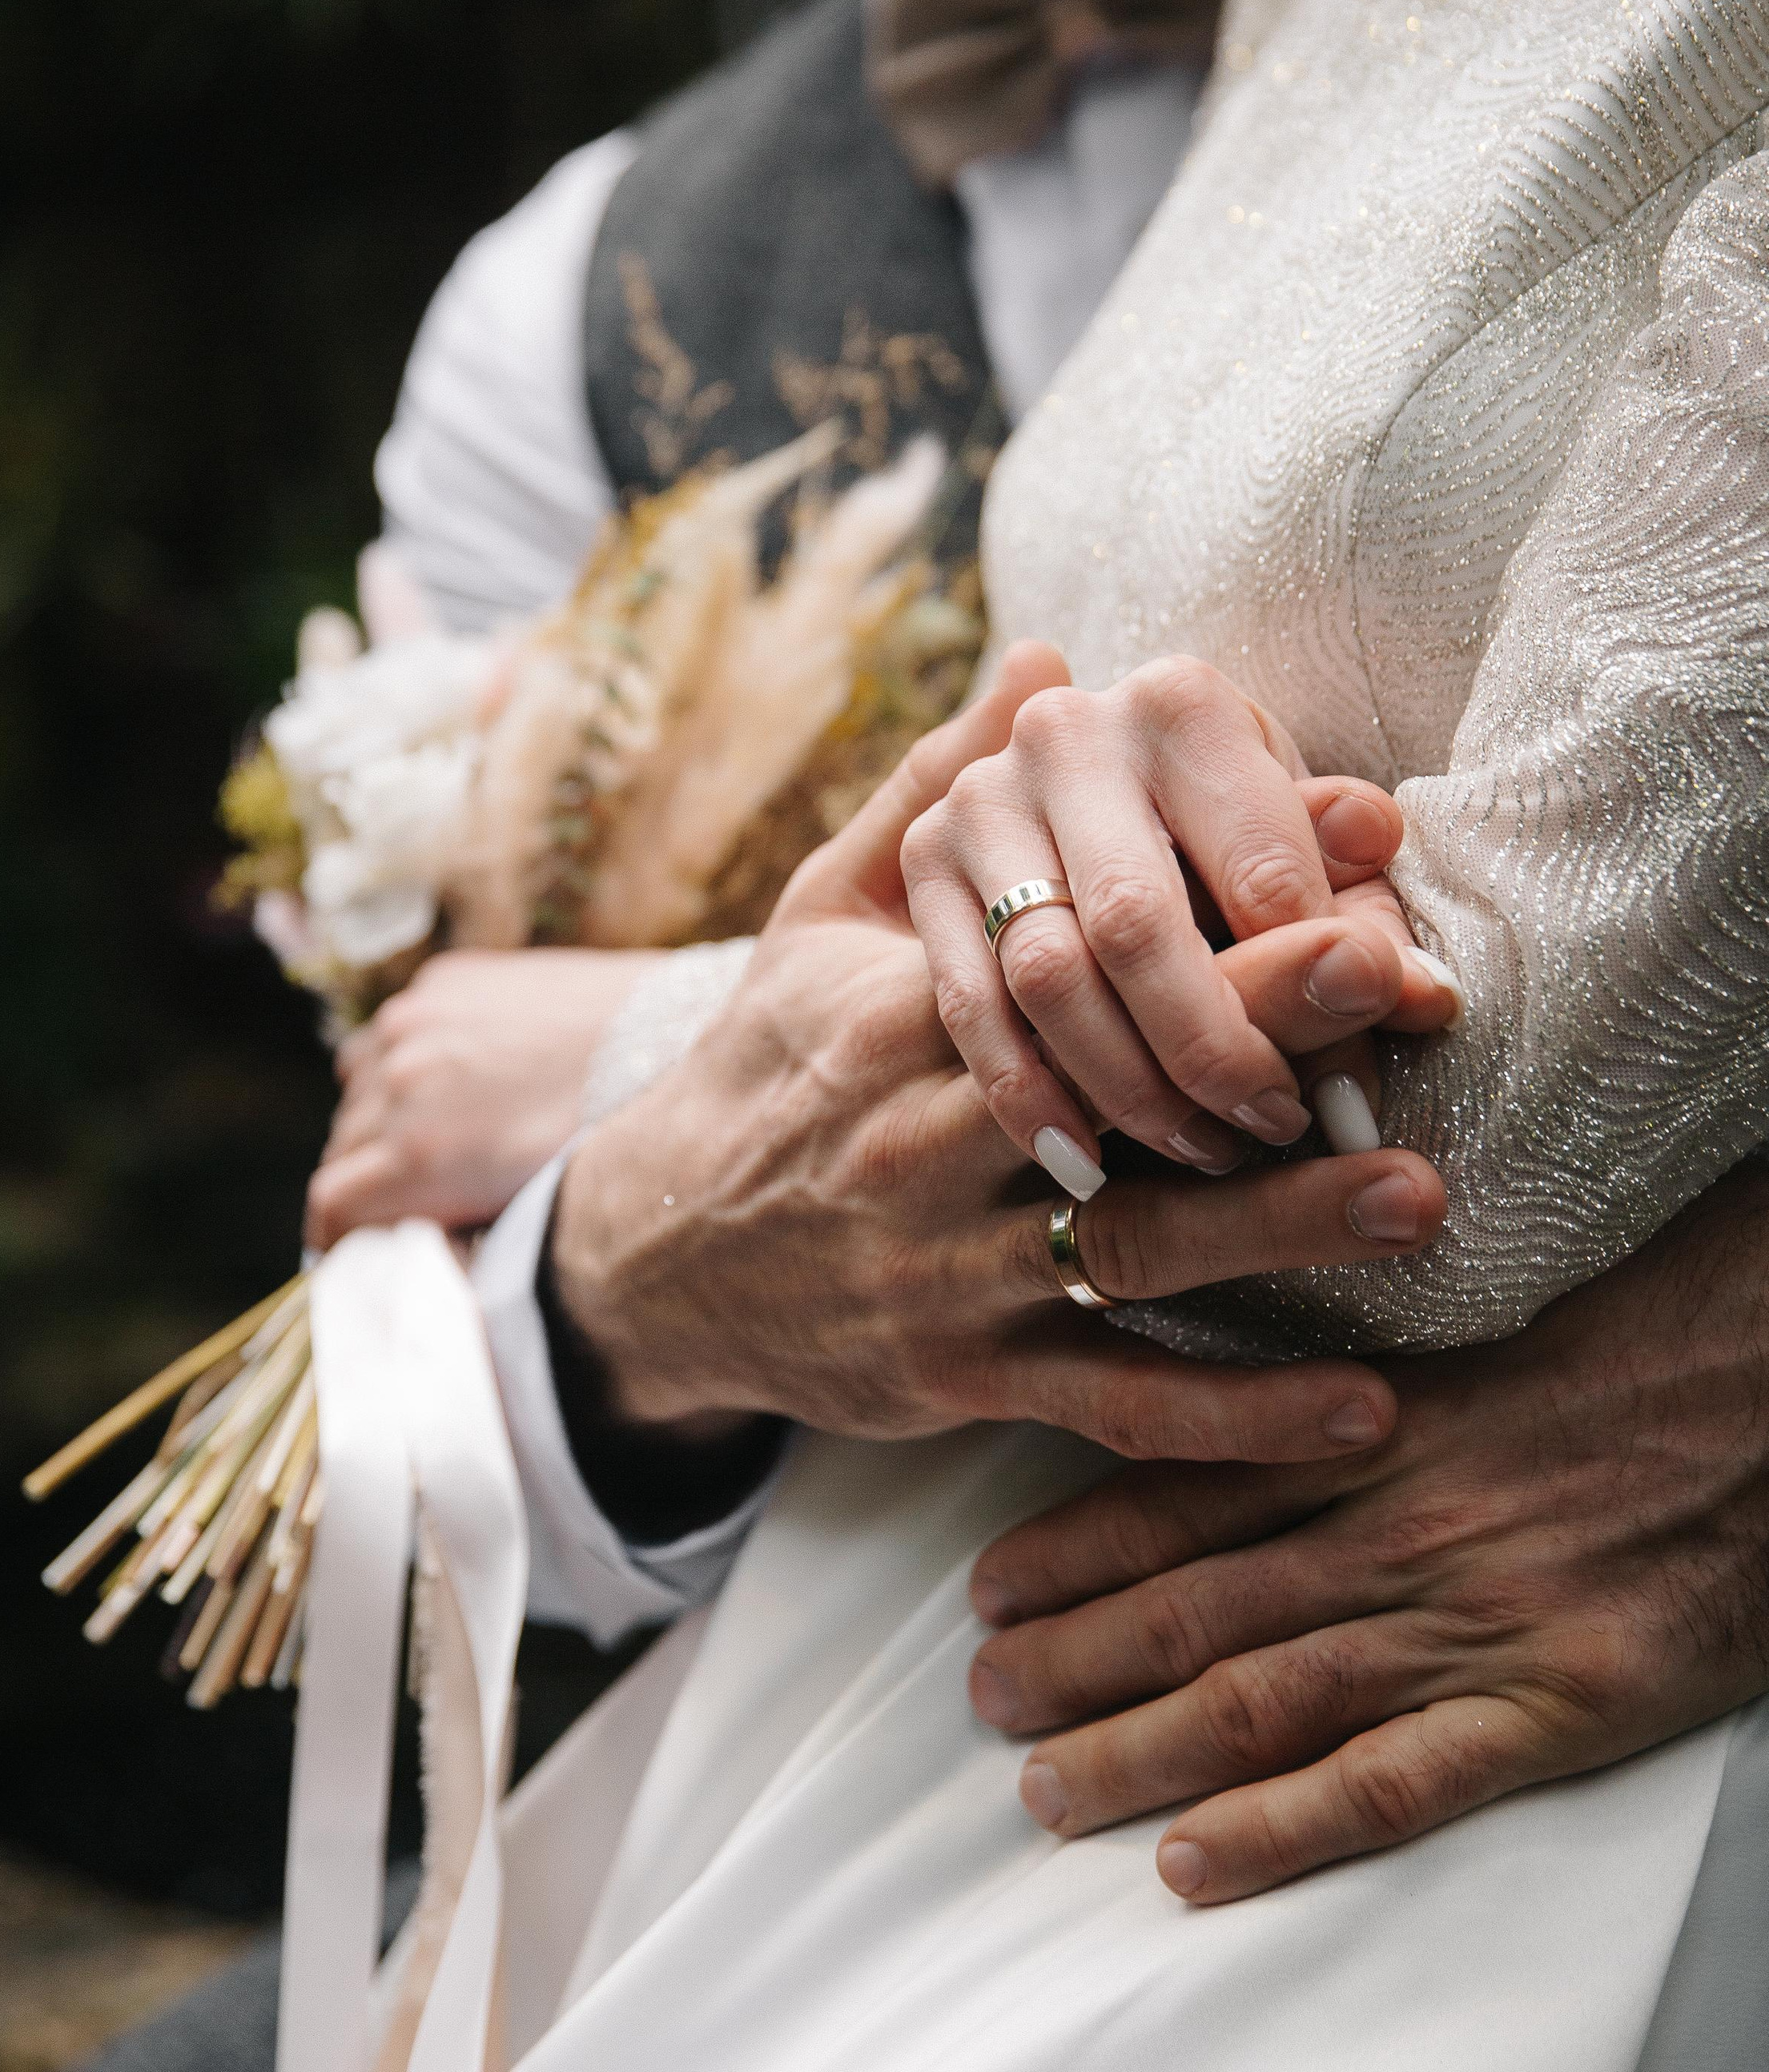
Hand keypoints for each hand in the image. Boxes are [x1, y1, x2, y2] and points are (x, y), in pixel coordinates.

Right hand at [304, 947, 650, 1244]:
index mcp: (418, 1157)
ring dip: (381, 1109)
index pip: (329, 1205)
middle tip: (408, 1195)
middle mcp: (401, 1084)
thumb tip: (419, 1243)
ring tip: (434, 1127)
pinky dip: (409, 1054)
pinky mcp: (444, 980)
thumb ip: (452, 1221)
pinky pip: (395, 1029)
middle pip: (343, 1144)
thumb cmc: (611, 1137)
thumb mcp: (526, 1208)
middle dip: (367, 1175)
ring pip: (360, 1080)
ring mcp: (416, 1023)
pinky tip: (459, 1070)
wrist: (671, 1036)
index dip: (338, 1236)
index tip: (355, 1246)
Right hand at [550, 655, 1447, 1466]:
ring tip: (1418, 1196)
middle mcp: (926, 1139)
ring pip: (1130, 1246)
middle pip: (1110, 1083)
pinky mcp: (964, 1376)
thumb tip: (1043, 651)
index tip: (1334, 875)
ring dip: (1280, 1225)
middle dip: (1256, 1037)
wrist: (652, 1259)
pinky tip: (1360, 1410)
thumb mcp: (821, 916)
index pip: (1071, 953)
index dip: (1208, 917)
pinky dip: (1239, 1421)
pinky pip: (1116, 1403)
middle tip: (1407, 994)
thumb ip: (936, 790)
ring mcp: (947, 1269)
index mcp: (907, 1012)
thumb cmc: (770, 1065)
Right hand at [900, 650, 1462, 1179]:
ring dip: (1131, 1086)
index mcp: (1184, 705)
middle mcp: (1069, 733)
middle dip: (1213, 1047)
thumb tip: (1422, 993)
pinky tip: (1086, 1166)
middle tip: (1273, 1126)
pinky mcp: (920, 861)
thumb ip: (1356, 917)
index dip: (1312, 990)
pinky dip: (1028, 1094)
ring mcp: (980, 799)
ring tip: (1205, 1152)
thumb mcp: (1296, 857)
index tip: (1349, 1080)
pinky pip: (969, 1007)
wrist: (1077, 796)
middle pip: (1137, 923)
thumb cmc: (1222, 837)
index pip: (1259, 869)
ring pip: (1049, 976)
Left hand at [967, 1160, 1768, 1898]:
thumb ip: (1357, 1391)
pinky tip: (1190, 1867)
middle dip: (1073, 1659)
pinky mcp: (1557, 1704)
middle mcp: (1395, 1522)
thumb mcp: (1478, 1342)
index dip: (1073, 1551)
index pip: (1182, 1495)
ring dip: (1135, 1751)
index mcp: (1373, 1427)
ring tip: (1042, 1793)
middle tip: (981, 1704)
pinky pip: (1392, 1782)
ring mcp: (1471, 1619)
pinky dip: (1280, 1830)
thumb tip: (1238, 1414)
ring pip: (1262, 1697)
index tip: (987, 1590)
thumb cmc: (1640, 1352)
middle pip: (1196, 1603)